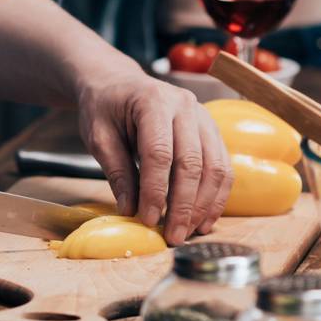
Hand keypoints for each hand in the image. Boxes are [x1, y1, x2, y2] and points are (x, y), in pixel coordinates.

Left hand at [76, 71, 232, 244]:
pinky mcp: (212, 130)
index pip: (158, 153)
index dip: (155, 191)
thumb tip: (131, 210)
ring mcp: (203, 117)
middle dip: (183, 205)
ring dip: (204, 205)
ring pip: (214, 167)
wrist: (119, 83)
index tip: (148, 220)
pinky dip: (216, 196)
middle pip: (192, 162)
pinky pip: (222, 166)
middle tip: (173, 236)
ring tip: (190, 232)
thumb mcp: (98, 136)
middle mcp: (184, 106)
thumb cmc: (105, 108)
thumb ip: (116, 171)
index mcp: (152, 101)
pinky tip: (204, 219)